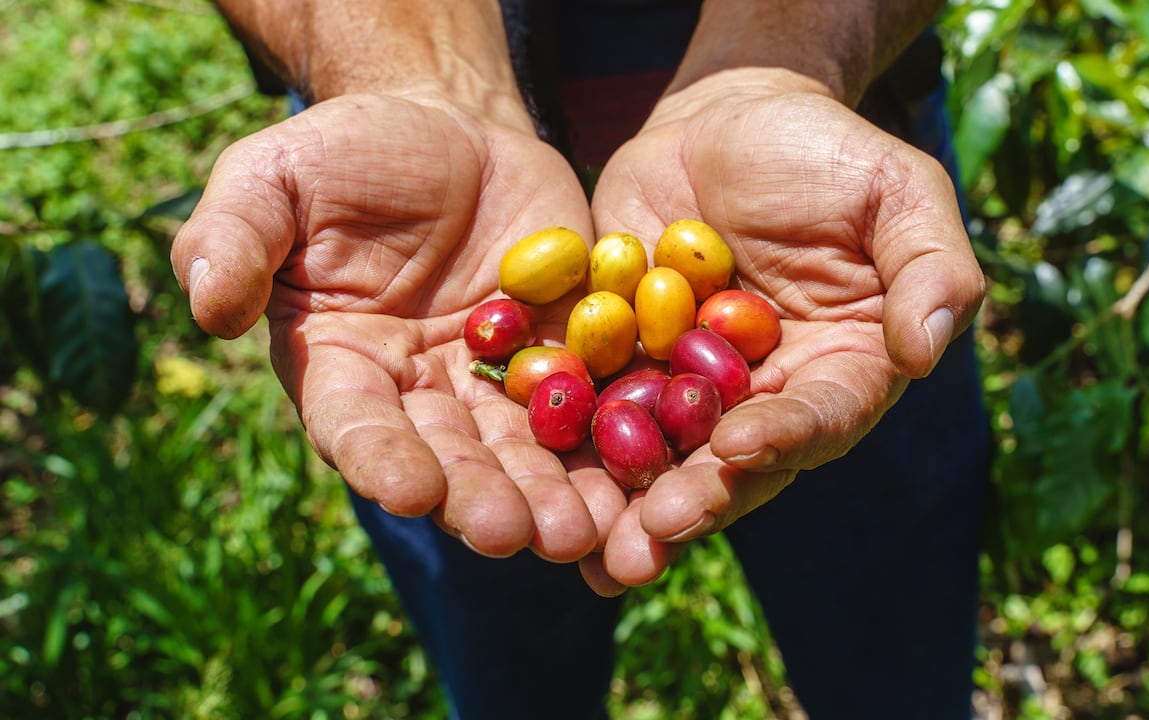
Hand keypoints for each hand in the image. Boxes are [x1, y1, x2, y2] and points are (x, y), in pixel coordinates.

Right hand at [170, 91, 625, 561]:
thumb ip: (233, 237)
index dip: (381, 459)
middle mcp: (419, 393)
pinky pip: (592, 405)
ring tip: (581, 530)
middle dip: (480, 498)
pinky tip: (638, 486)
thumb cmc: (348, 152)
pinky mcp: (564, 355)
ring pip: (525, 450)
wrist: (449, 125)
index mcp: (342, 365)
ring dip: (552, 495)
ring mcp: (496, 380)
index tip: (409, 493)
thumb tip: (207, 310)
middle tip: (513, 535)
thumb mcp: (274, 176)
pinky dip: (612, 446)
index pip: (355, 423)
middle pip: (450, 458)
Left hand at [578, 68, 984, 591]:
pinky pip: (598, 405)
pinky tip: (539, 479)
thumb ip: (930, 266)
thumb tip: (926, 351)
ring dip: (630, 501)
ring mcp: (690, 386)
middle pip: (736, 460)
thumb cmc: (825, 152)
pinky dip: (571, 442)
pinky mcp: (626, 363)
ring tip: (597, 547)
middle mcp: (766, 396)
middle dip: (697, 496)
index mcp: (841, 369)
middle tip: (655, 529)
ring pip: (663, 453)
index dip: (786, 434)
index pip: (822, 414)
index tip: (743, 444)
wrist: (725, 121)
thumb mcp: (898, 191)